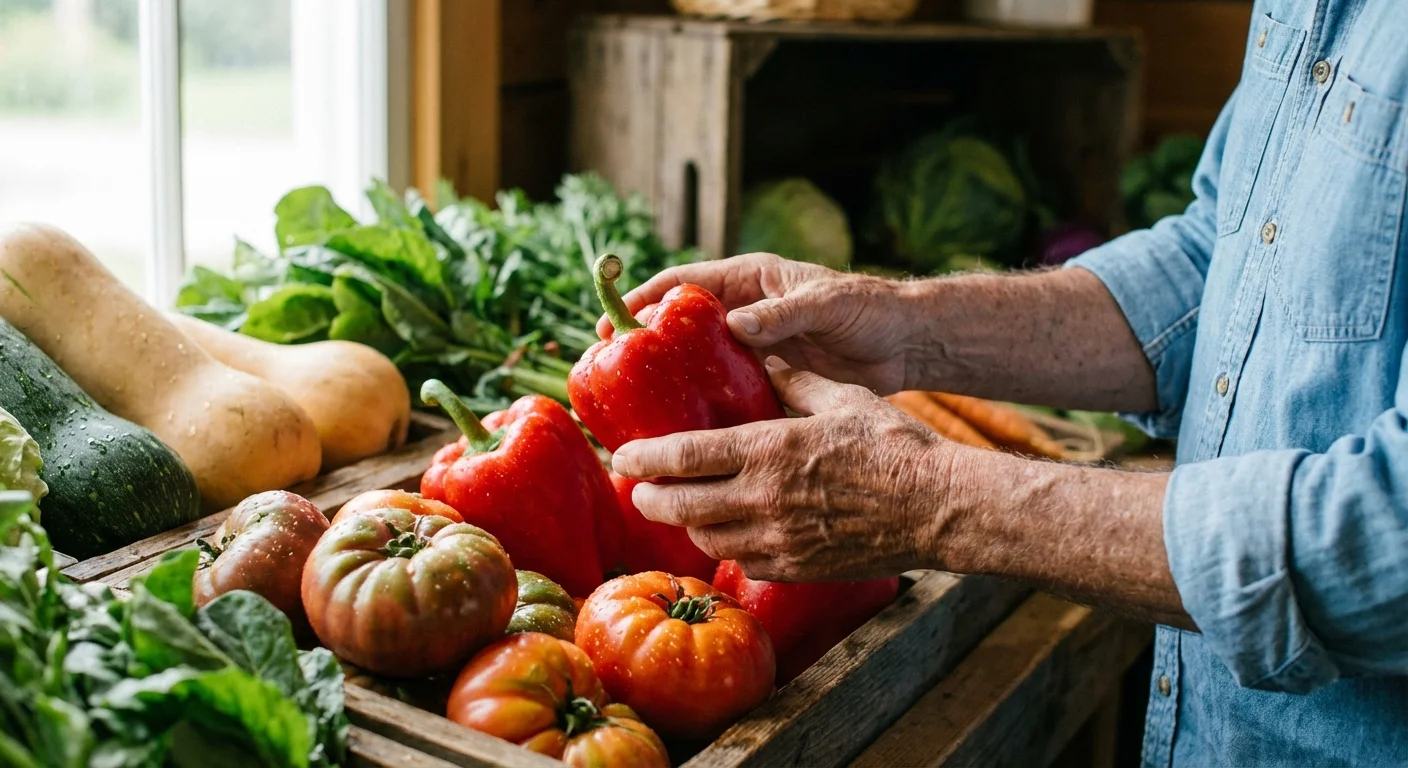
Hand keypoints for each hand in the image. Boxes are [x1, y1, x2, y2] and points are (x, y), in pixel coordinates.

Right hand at [600, 253, 914, 394]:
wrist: (905, 343)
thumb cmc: (869, 309)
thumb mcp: (827, 304)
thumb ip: (784, 313)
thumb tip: (735, 324)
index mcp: (750, 280)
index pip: (684, 283)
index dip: (645, 300)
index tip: (613, 323)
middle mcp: (744, 311)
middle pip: (680, 325)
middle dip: (645, 343)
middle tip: (610, 372)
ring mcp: (753, 347)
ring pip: (698, 361)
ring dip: (671, 380)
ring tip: (635, 407)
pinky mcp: (768, 378)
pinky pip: (726, 390)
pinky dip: (705, 406)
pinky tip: (686, 432)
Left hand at [610, 357, 955, 581]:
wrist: (938, 508)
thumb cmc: (894, 445)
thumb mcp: (841, 398)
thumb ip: (793, 380)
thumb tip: (762, 357)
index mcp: (768, 450)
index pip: (683, 458)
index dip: (644, 459)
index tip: (623, 456)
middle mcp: (763, 499)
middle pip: (681, 507)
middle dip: (649, 499)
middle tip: (637, 489)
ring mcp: (778, 540)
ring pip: (707, 539)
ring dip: (684, 525)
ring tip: (679, 509)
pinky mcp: (797, 567)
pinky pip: (742, 561)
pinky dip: (725, 547)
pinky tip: (726, 533)